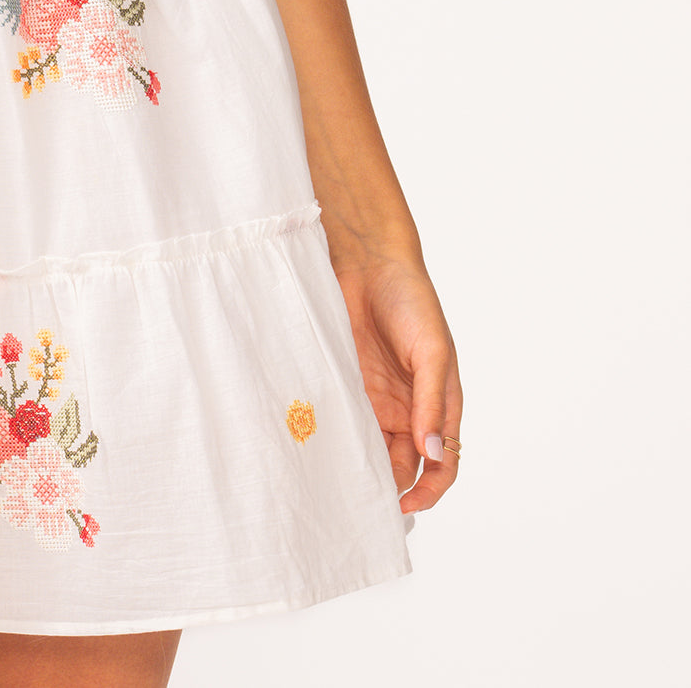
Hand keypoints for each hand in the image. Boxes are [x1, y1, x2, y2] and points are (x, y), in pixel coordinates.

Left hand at [332, 245, 462, 513]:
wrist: (367, 263)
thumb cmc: (411, 300)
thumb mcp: (431, 351)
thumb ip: (431, 402)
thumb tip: (433, 453)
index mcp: (439, 403)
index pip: (442, 462)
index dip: (430, 490)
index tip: (408, 506)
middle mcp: (409, 408)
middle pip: (404, 464)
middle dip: (391, 487)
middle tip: (367, 505)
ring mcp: (376, 400)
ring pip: (372, 451)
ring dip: (362, 469)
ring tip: (343, 486)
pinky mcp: (347, 387)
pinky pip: (345, 425)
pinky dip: (339, 442)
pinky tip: (326, 452)